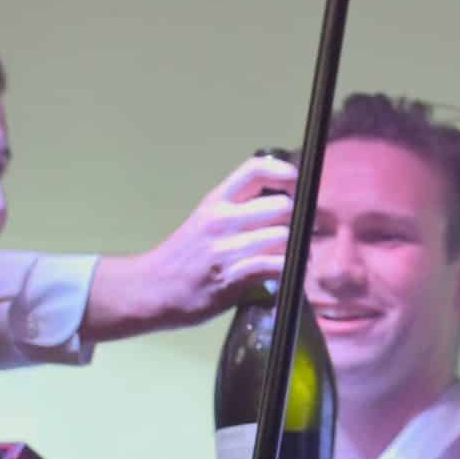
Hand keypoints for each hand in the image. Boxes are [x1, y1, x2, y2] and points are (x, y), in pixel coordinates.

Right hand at [88, 155, 295, 338]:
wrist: (150, 289)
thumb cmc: (182, 257)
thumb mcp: (204, 221)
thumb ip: (237, 209)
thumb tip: (280, 205)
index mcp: (216, 201)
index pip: (255, 170)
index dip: (285, 173)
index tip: (299, 185)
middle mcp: (221, 220)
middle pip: (281, 206)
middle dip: (302, 220)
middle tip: (309, 230)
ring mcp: (225, 249)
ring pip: (283, 237)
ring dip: (299, 248)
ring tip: (302, 255)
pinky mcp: (231, 278)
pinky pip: (274, 267)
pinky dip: (290, 271)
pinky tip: (291, 274)